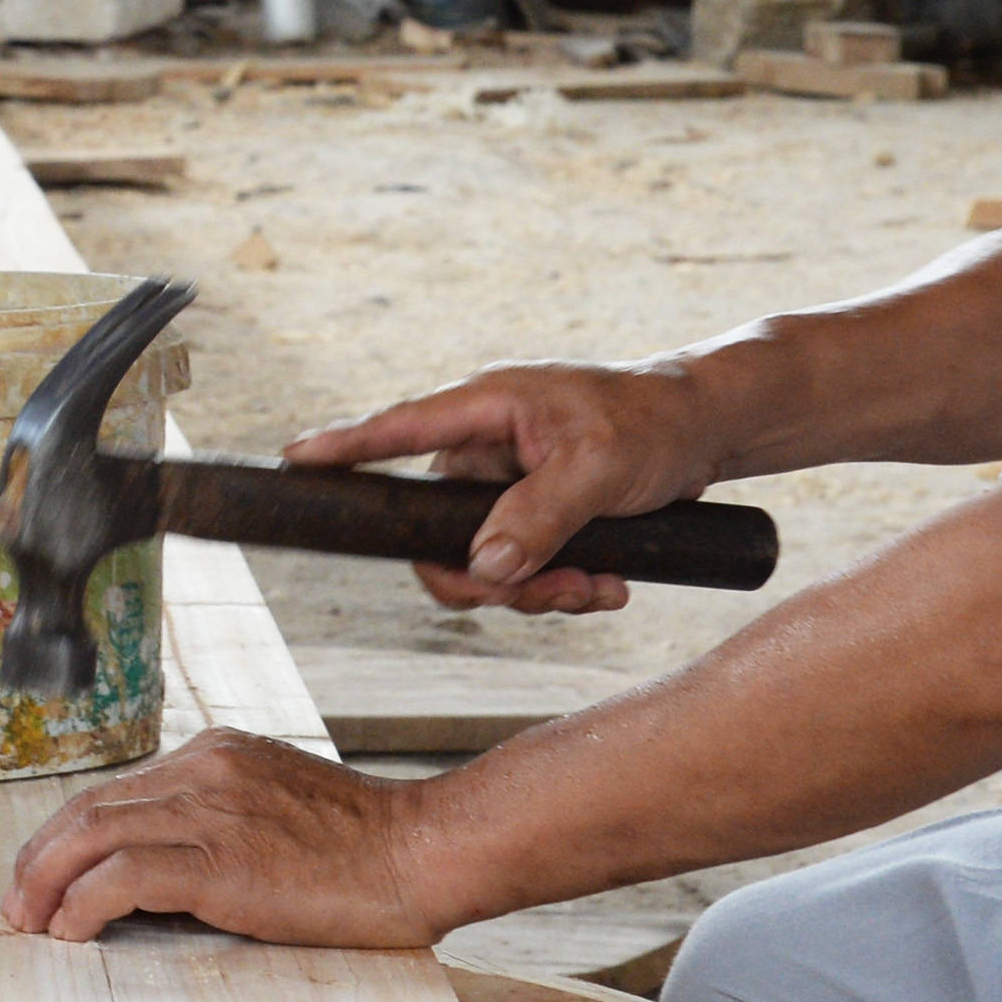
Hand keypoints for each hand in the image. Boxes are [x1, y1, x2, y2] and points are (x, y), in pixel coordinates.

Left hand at [3, 730, 453, 947]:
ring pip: (90, 834)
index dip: (63, 839)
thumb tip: (156, 877)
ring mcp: (211, 809)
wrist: (424, 852)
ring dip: (45, 884)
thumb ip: (219, 824)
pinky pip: (123, 875)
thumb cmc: (364, 849)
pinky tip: (74, 933)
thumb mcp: (277, 812)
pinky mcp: (222, 859)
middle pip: (85, 808)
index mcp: (214, 756)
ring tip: (30, 926)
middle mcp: (203, 770)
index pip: (112, 793)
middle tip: (17, 909)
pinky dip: (84, 905)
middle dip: (37, 861)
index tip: (41, 879)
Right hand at [285, 359, 726, 613]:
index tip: (293, 459)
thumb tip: (483, 566)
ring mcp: (506, 485)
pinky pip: (518, 568)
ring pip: (480, 561)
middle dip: (488, 576)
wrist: (707, 433)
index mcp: (486, 407)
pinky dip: (558, 588)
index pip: (398, 428)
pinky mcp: (533, 515)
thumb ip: (538, 516)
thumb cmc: (654, 423)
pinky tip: (607, 585)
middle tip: (550, 594)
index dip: (343, 447)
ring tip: (596, 588)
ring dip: (534, 590)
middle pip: (435, 530)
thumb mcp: (599, 468)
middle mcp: (483, 447)